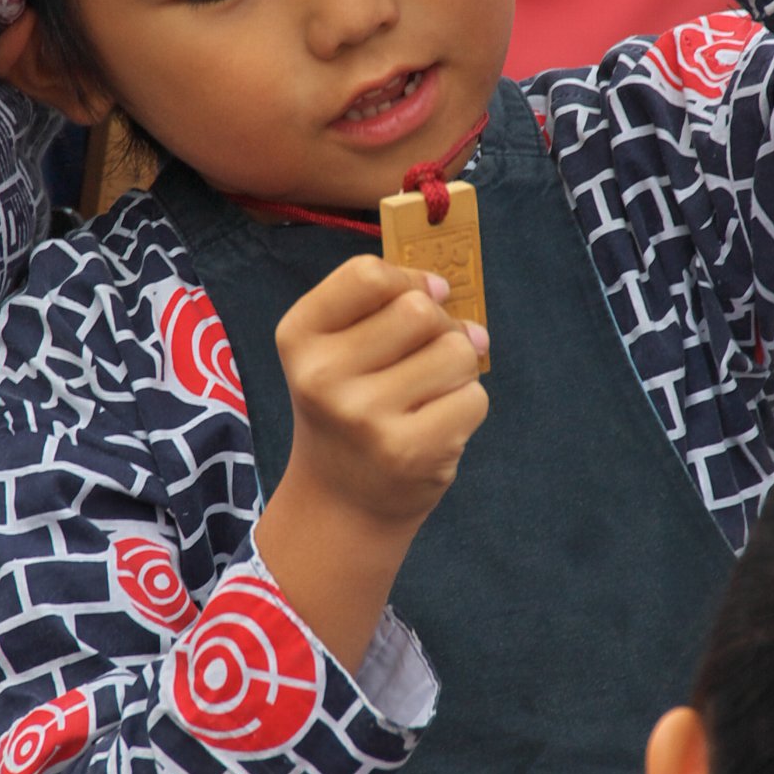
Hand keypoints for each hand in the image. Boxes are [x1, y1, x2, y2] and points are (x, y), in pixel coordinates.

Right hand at [275, 256, 487, 530]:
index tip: (416, 299)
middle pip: (420, 309)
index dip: (407, 280)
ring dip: (458, 368)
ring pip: (456, 351)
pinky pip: (473, 397)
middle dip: (440, 326)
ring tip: (428, 394)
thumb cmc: (351, 405)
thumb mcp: (338, 347)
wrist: (342, 500)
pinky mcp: (408, 452)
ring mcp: (364, 417)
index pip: (368, 273)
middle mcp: (322, 376)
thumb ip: (386, 304)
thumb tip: (445, 291)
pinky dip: (466, 406)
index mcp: (300, 336)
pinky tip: (435, 426)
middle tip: (424, 358)